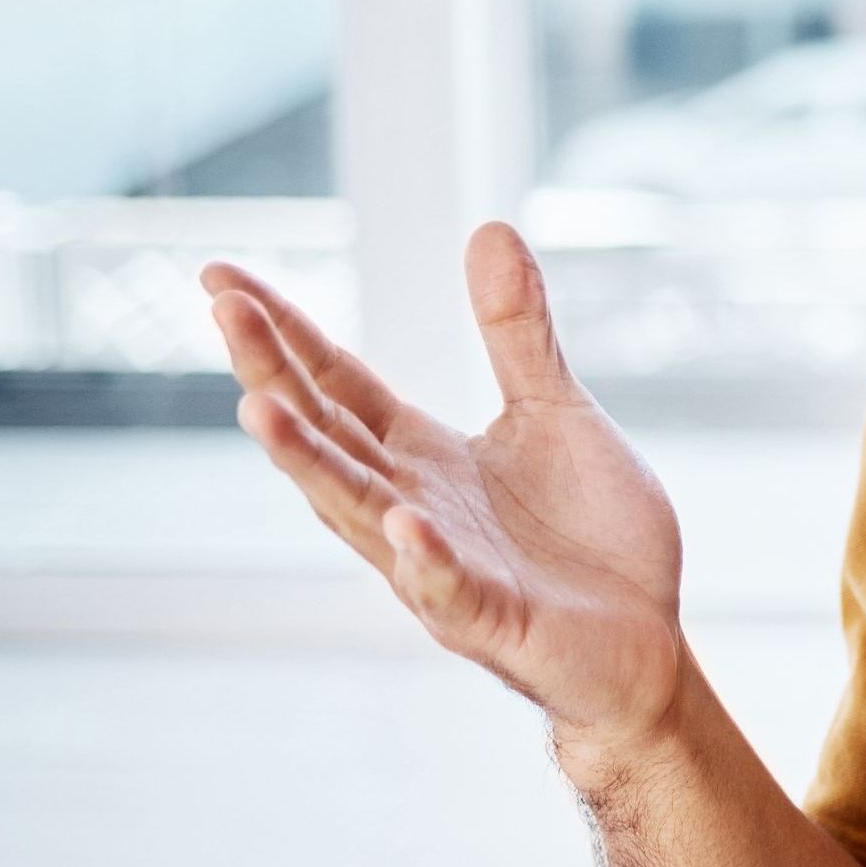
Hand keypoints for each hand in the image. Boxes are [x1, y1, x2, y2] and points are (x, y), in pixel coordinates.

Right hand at [206, 224, 687, 759]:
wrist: (646, 641)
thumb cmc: (590, 534)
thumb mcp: (556, 411)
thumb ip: (516, 332)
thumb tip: (487, 225)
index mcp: (421, 455)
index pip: (335, 383)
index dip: (282, 331)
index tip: (219, 274)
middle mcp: (409, 506)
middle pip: (326, 434)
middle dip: (273, 375)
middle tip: (224, 309)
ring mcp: (441, 567)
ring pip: (358, 512)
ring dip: (309, 464)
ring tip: (259, 410)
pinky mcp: (493, 621)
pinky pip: (448, 590)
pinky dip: (423, 559)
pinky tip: (403, 524)